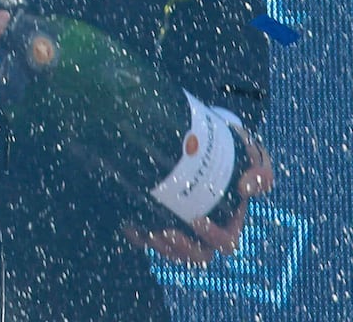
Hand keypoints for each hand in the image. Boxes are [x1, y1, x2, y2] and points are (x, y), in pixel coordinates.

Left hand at [131, 128, 270, 267]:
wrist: (202, 137)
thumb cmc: (232, 151)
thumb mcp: (252, 156)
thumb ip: (260, 172)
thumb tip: (245, 189)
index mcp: (229, 221)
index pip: (225, 242)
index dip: (213, 237)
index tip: (197, 220)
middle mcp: (205, 229)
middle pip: (198, 253)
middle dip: (183, 249)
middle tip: (167, 232)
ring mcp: (181, 225)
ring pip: (173, 251)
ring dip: (162, 248)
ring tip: (150, 234)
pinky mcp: (157, 218)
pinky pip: (148, 237)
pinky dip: (140, 237)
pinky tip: (131, 228)